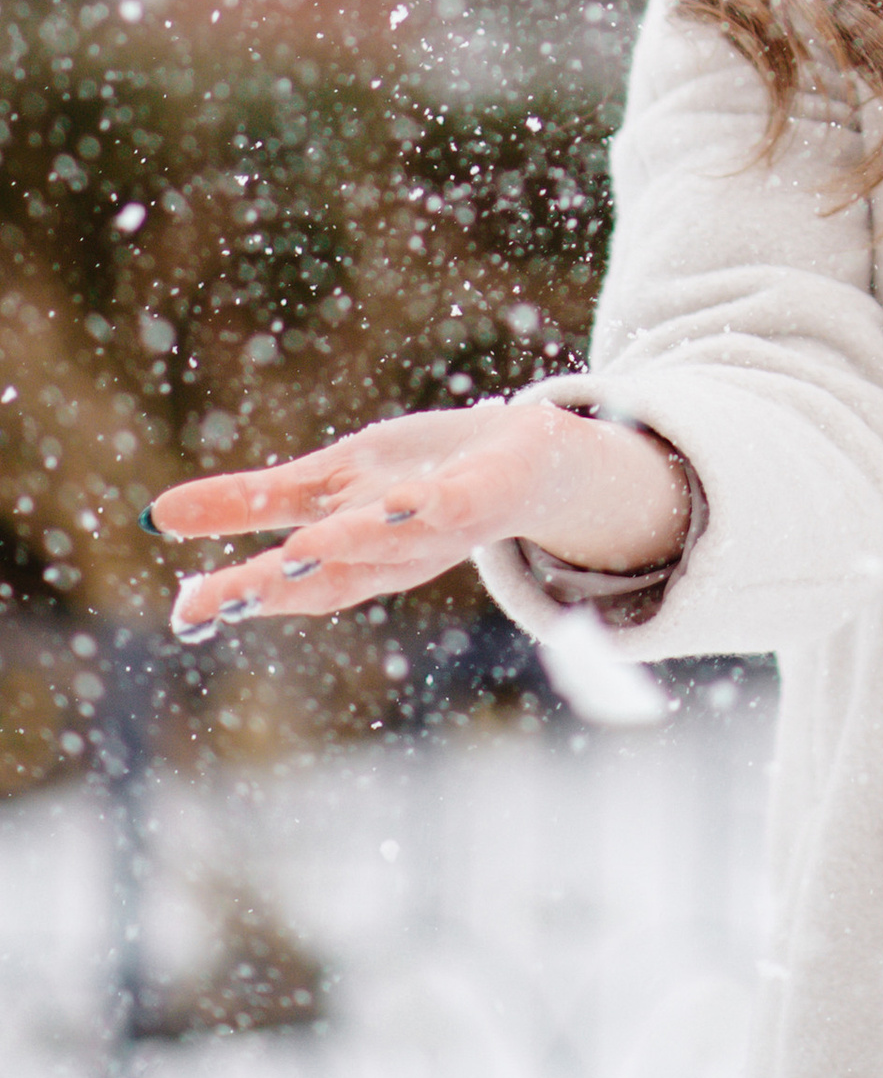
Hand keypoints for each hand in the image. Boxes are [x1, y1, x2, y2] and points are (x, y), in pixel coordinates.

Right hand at [148, 402, 689, 639]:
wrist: (530, 464)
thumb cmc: (418, 479)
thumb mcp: (324, 486)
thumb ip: (248, 506)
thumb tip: (156, 516)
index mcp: (349, 555)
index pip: (289, 584)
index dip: (241, 597)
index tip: (184, 612)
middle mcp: (392, 553)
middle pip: (332, 574)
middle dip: (280, 586)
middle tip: (223, 596)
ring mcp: (441, 528)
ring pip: (393, 542)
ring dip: (352, 543)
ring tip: (300, 546)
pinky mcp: (483, 493)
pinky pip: (457, 503)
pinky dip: (432, 505)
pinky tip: (405, 497)